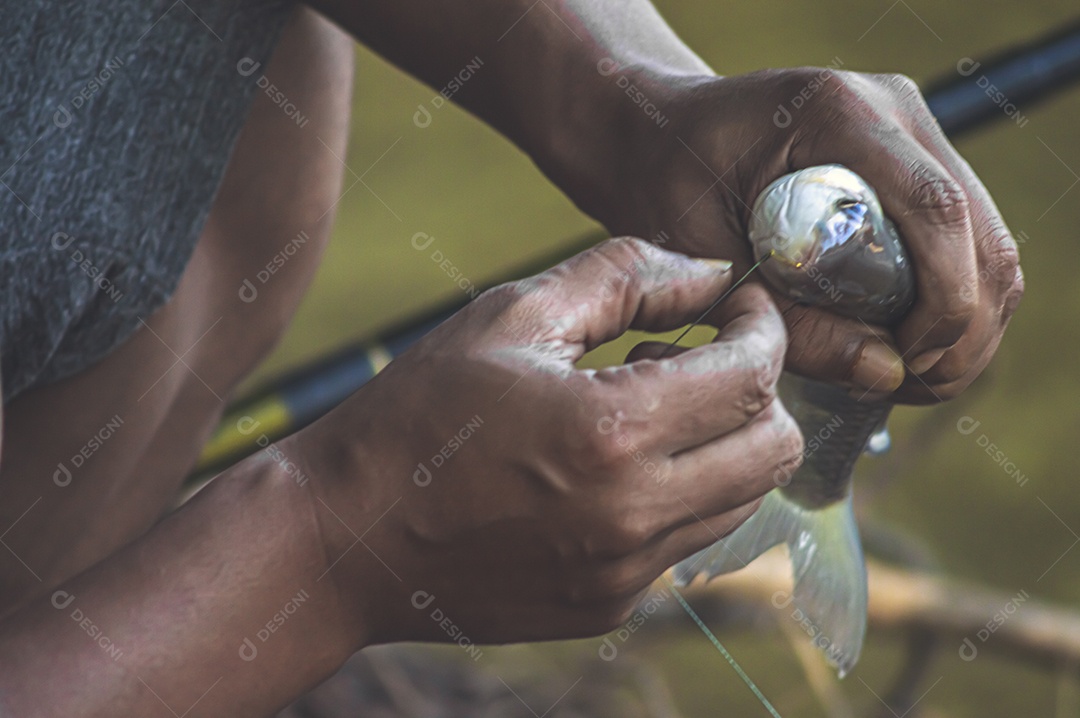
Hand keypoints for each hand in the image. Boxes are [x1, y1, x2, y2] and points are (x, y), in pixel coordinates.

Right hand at [295, 238, 802, 646]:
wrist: (350, 536)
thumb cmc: (420, 413)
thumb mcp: (512, 316)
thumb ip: (623, 277)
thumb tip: (709, 273)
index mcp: (612, 431)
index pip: (753, 376)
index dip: (764, 327)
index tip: (745, 305)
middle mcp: (634, 515)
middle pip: (774, 450)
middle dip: (762, 390)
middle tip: (705, 355)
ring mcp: (625, 573)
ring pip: (741, 500)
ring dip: (722, 443)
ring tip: (649, 406)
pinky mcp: (609, 605)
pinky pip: (684, 541)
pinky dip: (677, 492)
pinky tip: (614, 464)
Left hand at [600, 69, 1023, 402]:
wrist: (658, 135)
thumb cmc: (666, 184)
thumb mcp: (709, 260)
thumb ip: (792, 317)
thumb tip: (886, 373)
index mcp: (835, 114)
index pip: (933, 208)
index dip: (943, 300)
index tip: (908, 361)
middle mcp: (891, 109)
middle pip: (978, 230)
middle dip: (964, 325)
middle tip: (917, 386)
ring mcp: (910, 131)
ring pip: (985, 240)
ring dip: (967, 320)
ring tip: (914, 374)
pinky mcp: (911, 160)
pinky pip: (963, 239)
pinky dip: (953, 299)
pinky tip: (910, 343)